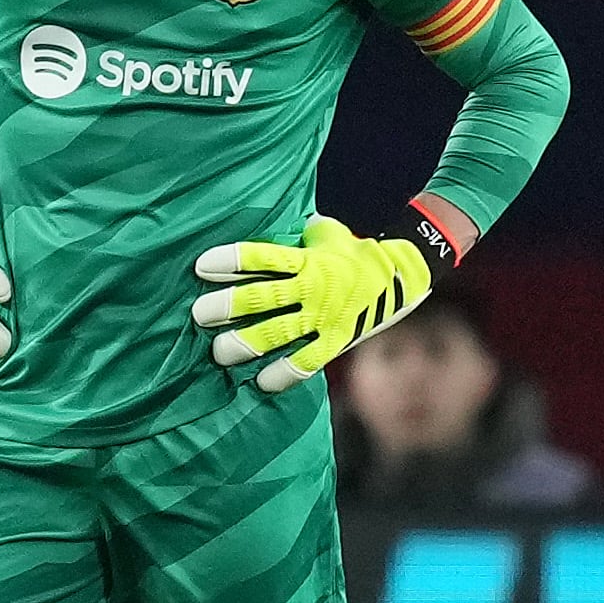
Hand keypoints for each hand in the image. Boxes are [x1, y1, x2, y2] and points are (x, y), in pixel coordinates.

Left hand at [189, 213, 431, 391]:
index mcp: (306, 258)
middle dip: (227, 307)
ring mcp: (324, 316)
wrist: (404, 274)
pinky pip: (307, 361)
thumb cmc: (355, 251)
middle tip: (199, 314)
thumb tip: (275, 221)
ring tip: (219, 352)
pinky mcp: (337, 340)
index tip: (201, 266)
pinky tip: (261, 381)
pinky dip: (284, 373)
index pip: (262, 257)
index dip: (231, 261)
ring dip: (245, 343)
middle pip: (261, 297)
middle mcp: (312, 287)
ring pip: (277, 333)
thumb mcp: (328, 233)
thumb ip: (300, 231)